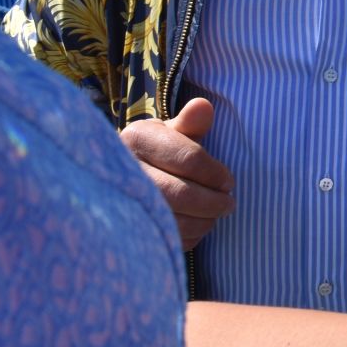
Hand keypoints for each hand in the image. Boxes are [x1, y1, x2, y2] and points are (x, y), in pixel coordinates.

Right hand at [120, 97, 233, 250]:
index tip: (229, 182)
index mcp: (137, 138)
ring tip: (215, 215)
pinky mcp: (122, 228)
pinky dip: (187, 237)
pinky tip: (194, 226)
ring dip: (203, 221)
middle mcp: (123, 169)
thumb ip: (191, 123)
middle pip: (180, 194)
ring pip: (172, 220)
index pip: (189, 158)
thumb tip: (203, 106)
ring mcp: (118, 201)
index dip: (216, 174)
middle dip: (213, 202)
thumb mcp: (171, 133)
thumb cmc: (156, 154)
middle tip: (229, 204)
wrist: (119, 179)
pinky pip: (162, 239)